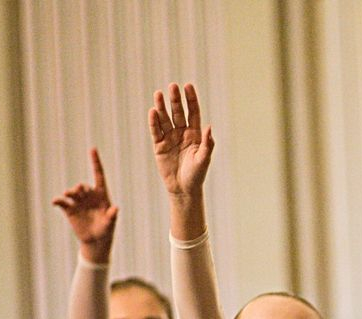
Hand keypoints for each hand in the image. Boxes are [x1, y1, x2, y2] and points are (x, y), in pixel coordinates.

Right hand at [52, 148, 117, 259]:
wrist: (95, 241)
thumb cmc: (106, 231)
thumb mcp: (110, 224)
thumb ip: (112, 216)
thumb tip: (115, 209)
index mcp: (101, 195)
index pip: (98, 175)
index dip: (96, 162)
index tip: (93, 149)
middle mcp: (89, 196)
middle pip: (83, 187)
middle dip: (80, 188)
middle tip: (78, 191)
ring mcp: (78, 202)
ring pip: (72, 192)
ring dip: (70, 192)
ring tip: (69, 194)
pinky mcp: (69, 210)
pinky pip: (62, 202)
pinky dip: (58, 201)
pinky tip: (55, 202)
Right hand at [149, 82, 213, 198]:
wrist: (183, 190)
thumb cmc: (197, 175)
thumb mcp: (204, 159)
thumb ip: (208, 143)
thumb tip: (209, 127)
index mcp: (195, 134)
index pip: (193, 112)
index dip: (191, 100)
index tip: (188, 86)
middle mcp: (182, 133)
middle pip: (178, 112)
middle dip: (175, 100)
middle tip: (172, 86)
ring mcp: (170, 138)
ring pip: (165, 119)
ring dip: (161, 107)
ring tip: (158, 94)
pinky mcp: (159, 145)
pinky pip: (156, 131)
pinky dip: (154, 122)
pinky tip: (152, 111)